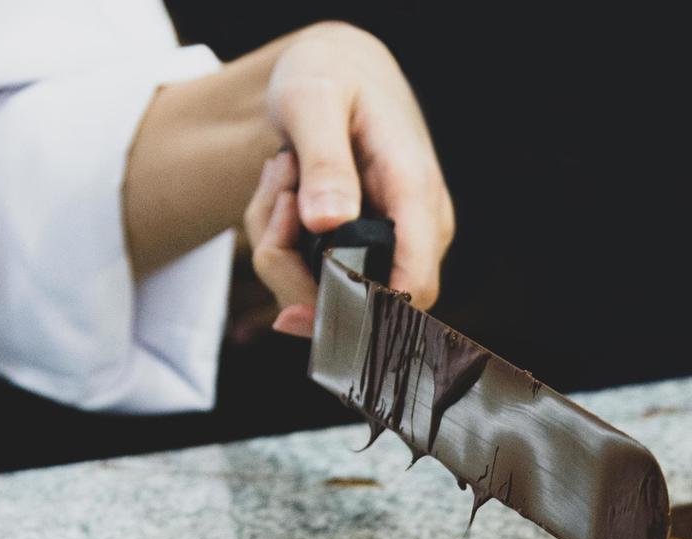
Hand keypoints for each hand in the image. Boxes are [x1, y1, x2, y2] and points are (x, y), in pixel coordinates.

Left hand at [248, 24, 453, 335]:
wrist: (334, 71)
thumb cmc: (328, 76)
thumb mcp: (314, 100)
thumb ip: (325, 161)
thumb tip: (328, 223)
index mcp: (415, 193)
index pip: (413, 286)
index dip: (360, 314)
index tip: (291, 315)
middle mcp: (414, 230)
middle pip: (357, 302)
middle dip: (290, 265)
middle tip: (276, 194)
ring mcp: (390, 245)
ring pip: (322, 293)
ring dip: (278, 246)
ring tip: (281, 177)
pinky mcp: (361, 252)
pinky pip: (308, 277)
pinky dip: (279, 244)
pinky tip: (284, 194)